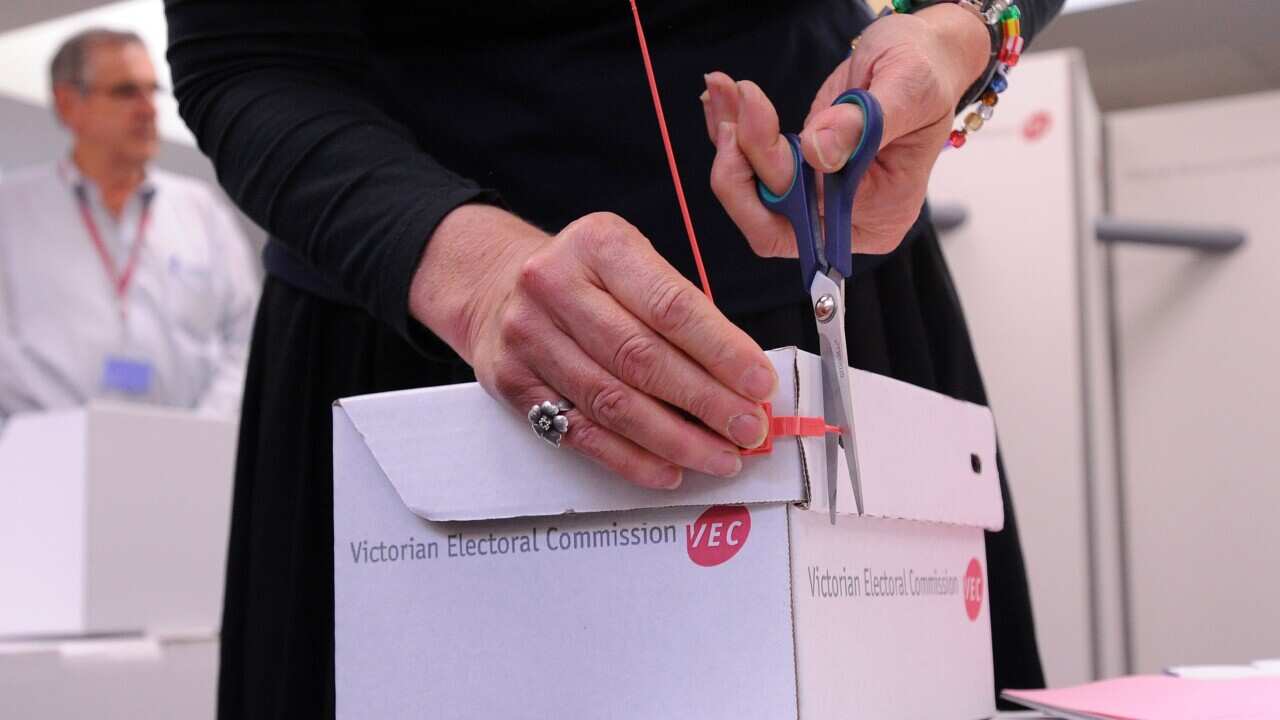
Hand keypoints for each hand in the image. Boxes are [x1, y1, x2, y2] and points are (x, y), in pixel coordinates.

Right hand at [409, 205, 777, 489]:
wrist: (496, 284)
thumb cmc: (585, 278)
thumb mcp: (630, 264)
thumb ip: (681, 313)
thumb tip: (742, 379)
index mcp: (599, 246)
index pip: (671, 307)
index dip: (722, 352)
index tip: (759, 384)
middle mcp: (556, 286)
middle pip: (642, 358)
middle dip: (705, 402)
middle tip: (747, 429)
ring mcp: (529, 336)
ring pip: (613, 403)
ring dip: (675, 439)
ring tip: (719, 457)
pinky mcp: (513, 382)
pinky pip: (581, 432)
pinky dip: (630, 458)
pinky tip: (668, 469)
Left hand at [703, 4, 989, 256]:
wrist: (920, 55)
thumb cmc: (926, 74)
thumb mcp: (909, 91)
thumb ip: (863, 125)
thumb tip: (817, 151)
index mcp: (876, 218)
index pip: (807, 231)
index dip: (773, 189)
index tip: (754, 128)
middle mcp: (840, 216)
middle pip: (768, 215)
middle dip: (741, 160)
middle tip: (735, 103)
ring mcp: (814, 193)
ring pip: (750, 186)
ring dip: (729, 136)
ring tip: (722, 88)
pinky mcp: (795, 166)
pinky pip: (749, 161)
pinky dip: (730, 128)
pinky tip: (721, 98)